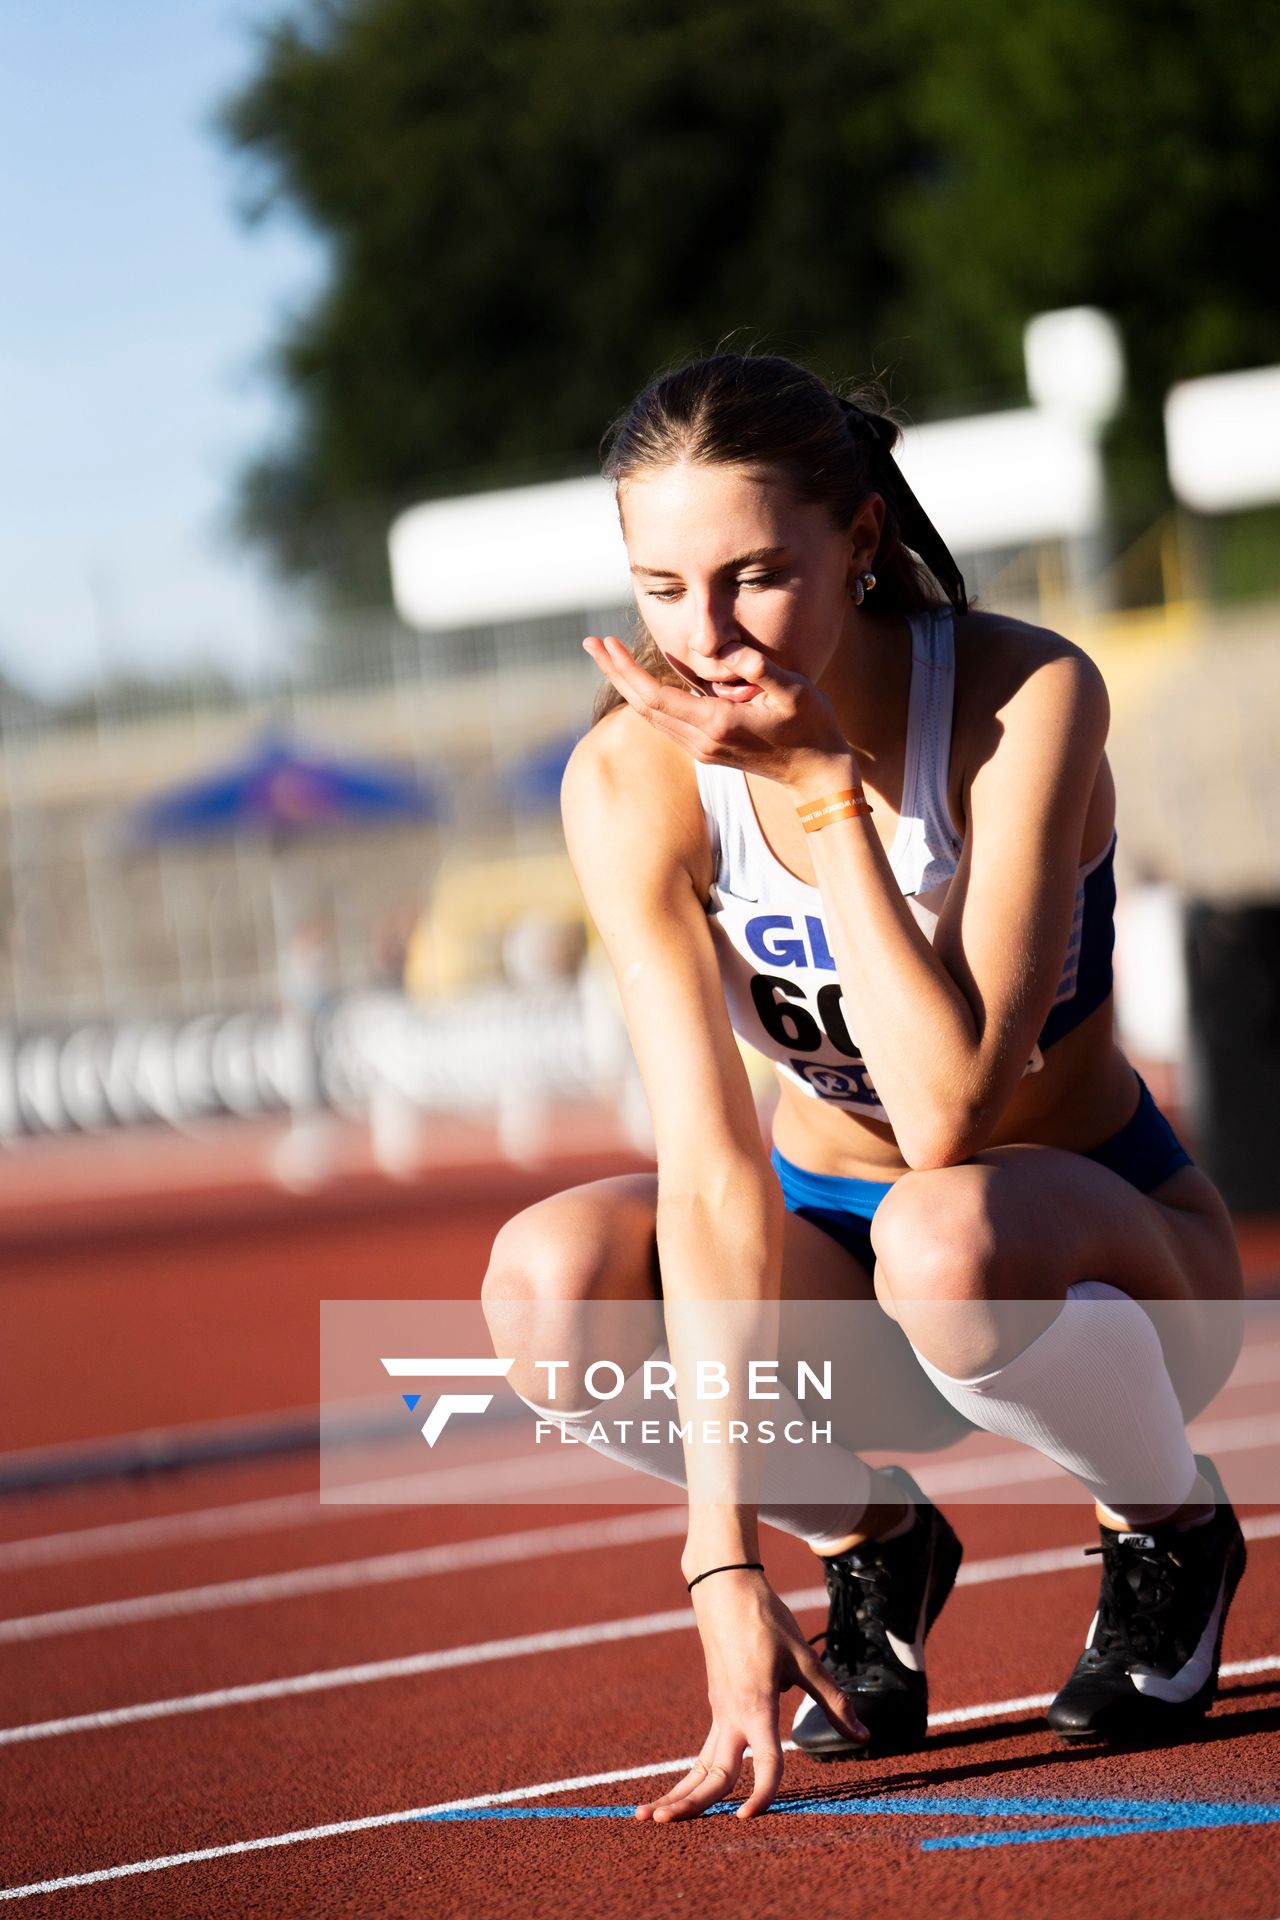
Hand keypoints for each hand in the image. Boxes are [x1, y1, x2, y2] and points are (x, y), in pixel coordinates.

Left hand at [583, 634, 853, 790]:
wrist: (817, 772)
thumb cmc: (811, 726)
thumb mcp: (794, 690)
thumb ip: (758, 668)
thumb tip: (726, 650)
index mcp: (715, 723)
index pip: (654, 696)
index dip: (625, 669)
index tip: (606, 644)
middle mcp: (700, 740)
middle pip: (642, 705)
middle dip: (614, 672)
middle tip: (591, 642)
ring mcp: (701, 748)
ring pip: (651, 716)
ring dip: (626, 685)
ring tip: (608, 655)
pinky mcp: (706, 750)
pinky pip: (667, 721)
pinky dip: (648, 697)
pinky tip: (642, 679)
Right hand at [635, 1569, 867, 1822]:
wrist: (725, 1587)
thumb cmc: (766, 1620)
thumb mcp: (805, 1659)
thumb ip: (834, 1702)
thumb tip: (863, 1736)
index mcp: (756, 1706)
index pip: (764, 1762)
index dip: (763, 1792)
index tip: (750, 1817)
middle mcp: (731, 1716)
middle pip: (709, 1772)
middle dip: (686, 1802)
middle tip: (659, 1824)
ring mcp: (719, 1712)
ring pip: (697, 1765)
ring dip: (676, 1793)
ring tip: (647, 1816)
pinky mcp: (717, 1705)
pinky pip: (702, 1751)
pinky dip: (690, 1776)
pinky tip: (681, 1793)